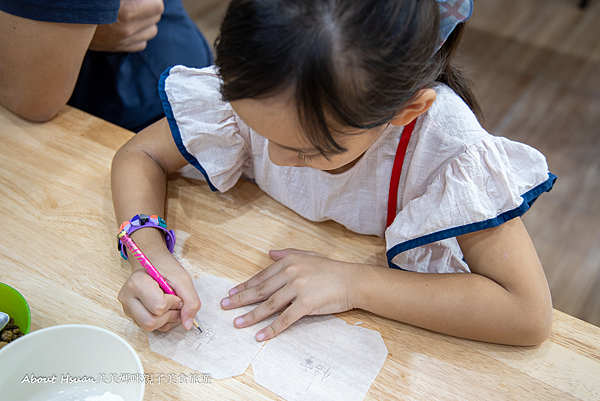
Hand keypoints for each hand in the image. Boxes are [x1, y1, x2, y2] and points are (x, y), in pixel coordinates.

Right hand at [89, 0, 164, 51]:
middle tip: (138, 2)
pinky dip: (139, 35)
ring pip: (151, 32)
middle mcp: (127, 29)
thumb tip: (144, 0)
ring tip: (134, 13)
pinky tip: (129, 25)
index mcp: (127, 11)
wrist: (65, 20)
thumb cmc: (90, 3)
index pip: (158, 6)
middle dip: (150, 8)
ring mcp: (123, 41)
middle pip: (156, 18)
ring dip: (146, 22)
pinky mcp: (119, 47)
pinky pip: (142, 43)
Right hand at [118, 252, 200, 331]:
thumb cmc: (165, 267)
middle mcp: (127, 297)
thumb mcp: (183, 279)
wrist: (151, 260)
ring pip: (150, 327)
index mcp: (137, 283)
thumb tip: (188, 324)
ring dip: (167, 319)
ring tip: (171, 304)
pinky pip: (149, 327)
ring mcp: (127, 308)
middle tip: (176, 302)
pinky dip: (163, 322)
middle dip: (170, 315)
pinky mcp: (132, 315)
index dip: (174, 302)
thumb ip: (190, 301)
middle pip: (150, 322)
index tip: (176, 293)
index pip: (158, 306)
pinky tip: (165, 308)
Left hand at [220, 249, 355, 340]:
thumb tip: (269, 253)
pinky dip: (271, 329)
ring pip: (269, 305)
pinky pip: (285, 319)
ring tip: (237, 323)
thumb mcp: (308, 255)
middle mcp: (291, 273)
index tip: (232, 292)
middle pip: (260, 290)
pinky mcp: (306, 304)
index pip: (262, 276)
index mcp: (288, 262)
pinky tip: (260, 335)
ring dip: (251, 316)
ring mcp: (298, 288)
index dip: (245, 285)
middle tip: (225, 306)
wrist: (352, 280)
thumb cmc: (331, 269)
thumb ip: (287, 254)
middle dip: (240, 299)